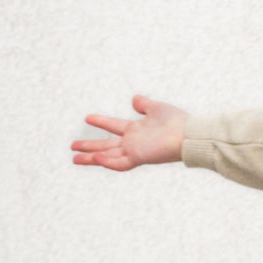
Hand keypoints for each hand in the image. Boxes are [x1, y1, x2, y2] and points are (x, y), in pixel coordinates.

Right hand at [71, 95, 187, 170]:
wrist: (189, 134)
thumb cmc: (177, 122)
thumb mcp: (157, 108)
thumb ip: (144, 104)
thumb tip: (135, 99)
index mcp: (136, 130)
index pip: (114, 126)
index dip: (101, 122)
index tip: (87, 118)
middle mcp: (133, 142)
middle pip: (106, 145)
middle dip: (89, 147)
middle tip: (72, 148)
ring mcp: (135, 151)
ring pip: (108, 157)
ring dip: (92, 158)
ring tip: (75, 158)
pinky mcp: (139, 157)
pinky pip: (120, 163)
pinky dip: (108, 162)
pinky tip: (96, 159)